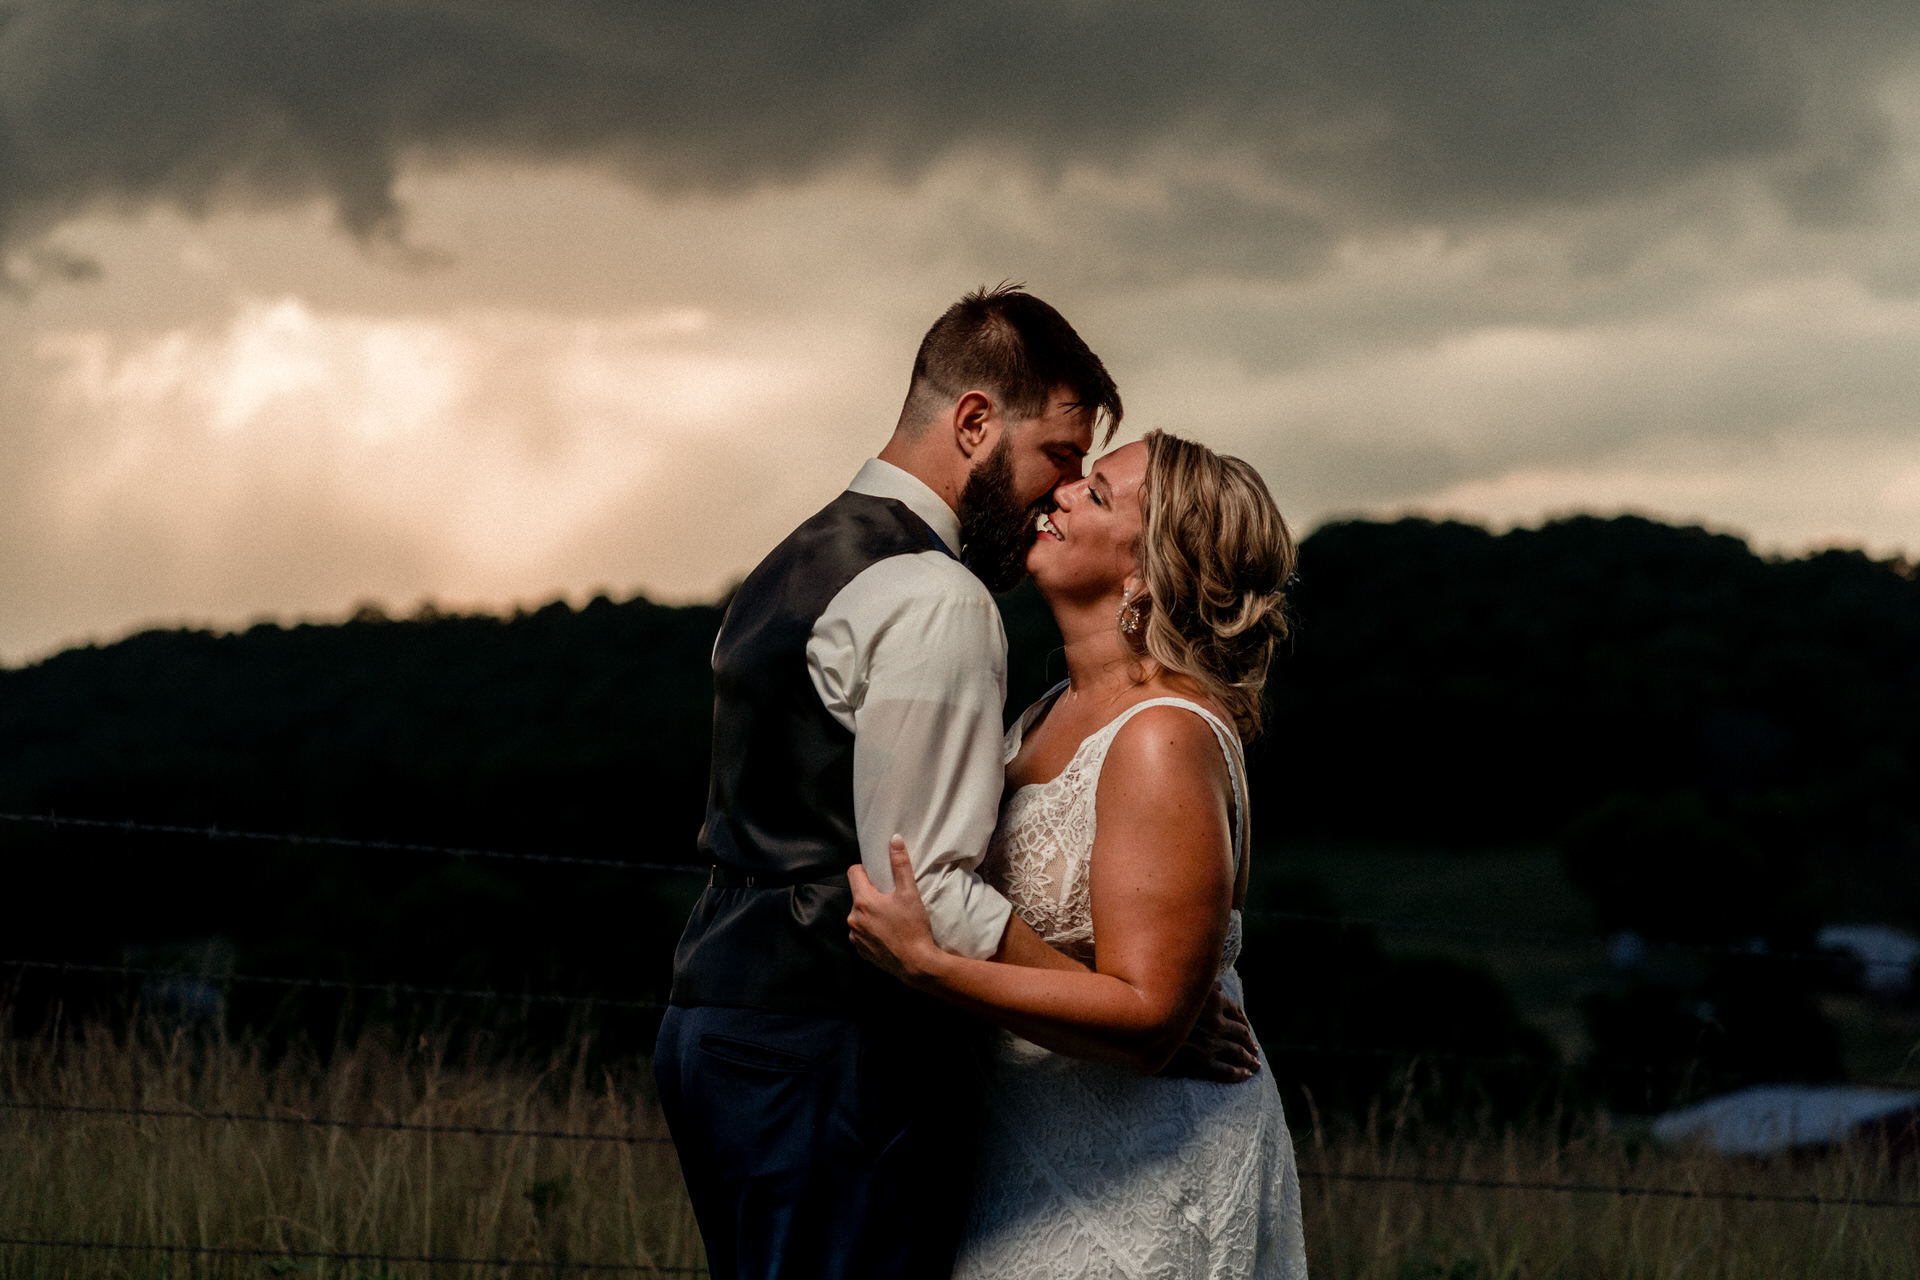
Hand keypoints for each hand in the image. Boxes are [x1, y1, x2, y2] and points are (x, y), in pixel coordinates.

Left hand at [848, 835, 944, 986]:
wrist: (917, 964)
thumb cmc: (913, 928)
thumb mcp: (909, 892)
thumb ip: (900, 864)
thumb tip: (894, 840)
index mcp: (862, 901)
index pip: (853, 872)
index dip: (865, 870)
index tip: (878, 875)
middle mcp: (853, 918)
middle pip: (858, 895)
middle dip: (871, 894)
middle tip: (891, 899)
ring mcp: (855, 936)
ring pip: (859, 915)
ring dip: (871, 914)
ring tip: (891, 918)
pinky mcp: (860, 951)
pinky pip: (862, 934)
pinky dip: (872, 931)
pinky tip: (888, 934)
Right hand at [1156, 984, 1260, 1082]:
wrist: (1139, 1029)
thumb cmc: (1158, 1005)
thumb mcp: (1180, 989)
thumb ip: (1202, 988)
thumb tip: (1220, 986)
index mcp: (1212, 1002)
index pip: (1235, 1012)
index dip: (1243, 1021)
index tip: (1247, 1028)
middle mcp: (1215, 1023)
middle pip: (1241, 1034)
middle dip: (1249, 1042)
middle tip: (1255, 1049)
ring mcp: (1210, 1045)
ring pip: (1238, 1053)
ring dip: (1250, 1058)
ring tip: (1255, 1064)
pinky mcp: (1202, 1064)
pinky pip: (1228, 1071)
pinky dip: (1241, 1073)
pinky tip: (1246, 1075)